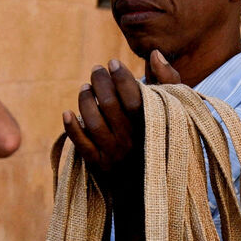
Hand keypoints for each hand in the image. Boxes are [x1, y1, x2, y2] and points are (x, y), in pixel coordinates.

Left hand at [63, 51, 179, 180]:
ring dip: (85, 100)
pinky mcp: (99, 165)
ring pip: (94, 122)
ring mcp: (114, 154)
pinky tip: (67, 113)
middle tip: (96, 69)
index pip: (134, 96)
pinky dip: (72, 127)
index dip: (121, 76)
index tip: (113, 63)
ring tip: (84, 87)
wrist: (150, 187)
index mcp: (151, 125)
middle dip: (99, 81)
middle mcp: (132, 140)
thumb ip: (167, 80)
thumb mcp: (173, 112)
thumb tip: (155, 53)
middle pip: (110, 105)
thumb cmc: (161, 139)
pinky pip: (81, 145)